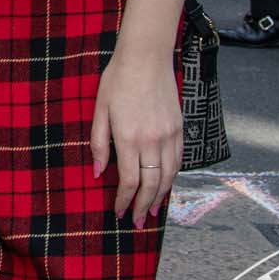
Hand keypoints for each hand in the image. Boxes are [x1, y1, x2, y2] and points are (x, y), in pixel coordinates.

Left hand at [90, 47, 181, 224]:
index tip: (119, 212)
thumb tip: (99, 173)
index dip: (125, 200)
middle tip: (139, 222)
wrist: (146, 57)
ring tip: (154, 211)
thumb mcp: (100, 110)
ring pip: (169, 175)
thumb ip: (99, 143)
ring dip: (161, 196)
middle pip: (152, 184)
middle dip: (145, 206)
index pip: (130, 180)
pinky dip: (173, 177)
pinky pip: (178, 160)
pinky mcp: (179, 127)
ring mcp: (169, 134)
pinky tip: (165, 185)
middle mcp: (152, 139)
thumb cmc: (118, 80)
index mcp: (129, 137)